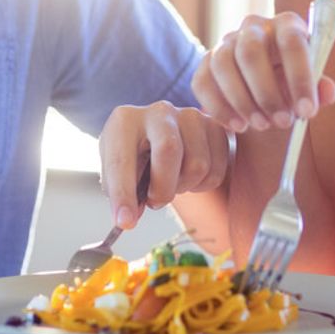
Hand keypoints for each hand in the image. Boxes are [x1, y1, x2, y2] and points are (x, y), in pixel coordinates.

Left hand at [99, 102, 231, 230]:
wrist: (161, 135)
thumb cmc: (136, 155)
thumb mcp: (118, 170)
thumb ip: (121, 192)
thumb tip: (130, 219)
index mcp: (125, 121)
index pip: (122, 159)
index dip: (123, 194)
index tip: (125, 222)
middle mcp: (159, 112)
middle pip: (169, 150)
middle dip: (163, 188)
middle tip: (154, 202)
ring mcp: (191, 116)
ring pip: (197, 165)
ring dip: (183, 187)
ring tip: (172, 182)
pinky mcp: (215, 127)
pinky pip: (216, 171)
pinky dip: (202, 186)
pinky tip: (188, 176)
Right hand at [191, 12, 334, 132]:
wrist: (264, 84)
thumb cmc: (292, 80)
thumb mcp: (310, 82)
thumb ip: (320, 88)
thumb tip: (329, 92)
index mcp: (286, 25)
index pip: (292, 42)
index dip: (300, 78)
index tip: (308, 112)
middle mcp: (253, 27)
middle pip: (251, 52)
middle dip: (267, 92)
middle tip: (283, 123)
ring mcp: (226, 42)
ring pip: (224, 65)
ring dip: (242, 100)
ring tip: (261, 126)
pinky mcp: (206, 62)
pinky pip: (203, 81)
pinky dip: (219, 107)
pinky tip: (238, 126)